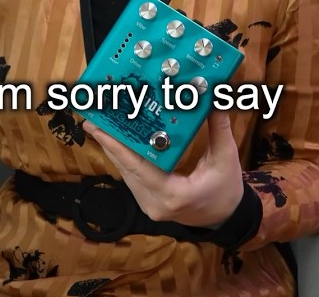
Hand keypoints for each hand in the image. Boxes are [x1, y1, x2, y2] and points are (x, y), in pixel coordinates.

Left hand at [83, 112, 244, 228]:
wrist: (225, 218)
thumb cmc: (226, 191)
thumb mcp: (225, 159)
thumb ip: (219, 129)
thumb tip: (215, 99)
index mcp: (172, 194)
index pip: (138, 167)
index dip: (117, 146)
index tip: (99, 128)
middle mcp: (154, 202)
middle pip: (126, 168)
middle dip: (109, 142)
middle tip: (92, 119)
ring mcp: (148, 204)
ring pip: (126, 173)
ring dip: (113, 149)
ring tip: (100, 125)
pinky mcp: (147, 201)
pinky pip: (131, 177)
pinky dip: (124, 158)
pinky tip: (116, 142)